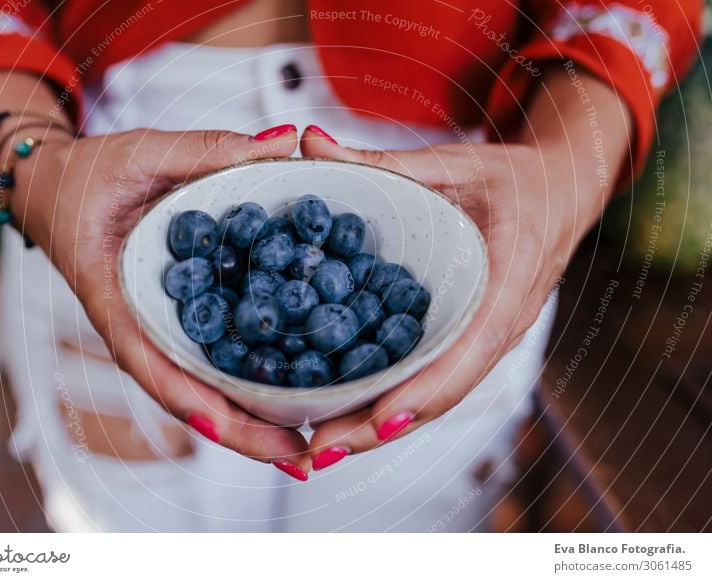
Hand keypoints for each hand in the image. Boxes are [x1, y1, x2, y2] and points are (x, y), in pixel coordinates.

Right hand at [11, 125, 315, 476]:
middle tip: (302, 456)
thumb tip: (285, 141)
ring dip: (252, 420)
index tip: (224, 424)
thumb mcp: (143, 153)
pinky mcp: (180, 320)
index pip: (144, 356)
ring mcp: (161, 329)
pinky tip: (297, 392)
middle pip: (187, 393)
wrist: (57, 187)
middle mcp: (140, 326)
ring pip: (204, 388)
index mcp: (113, 295)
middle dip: (241, 431)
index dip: (184, 394)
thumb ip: (210, 149)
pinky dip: (251, 382)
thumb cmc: (87, 176)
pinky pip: (214, 358)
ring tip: (309, 442)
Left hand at [299, 126, 605, 466]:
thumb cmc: (515, 180)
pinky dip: (391, 400)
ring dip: (379, 425)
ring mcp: (485, 338)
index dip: (426, 390)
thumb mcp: (452, 164)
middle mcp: (498, 324)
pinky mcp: (469, 339)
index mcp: (508, 282)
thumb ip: (381, 162)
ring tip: (319, 445)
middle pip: (441, 391)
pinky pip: (432, 378)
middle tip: (317, 448)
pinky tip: (345, 411)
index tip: (379, 421)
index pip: (470, 349)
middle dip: (380, 426)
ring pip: (433, 395)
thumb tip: (308, 145)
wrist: (559, 194)